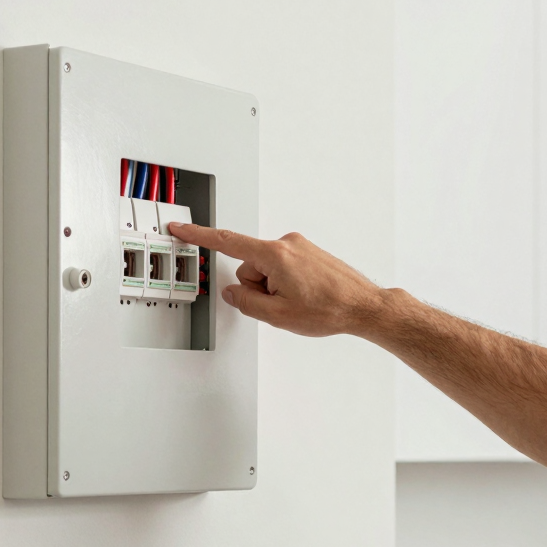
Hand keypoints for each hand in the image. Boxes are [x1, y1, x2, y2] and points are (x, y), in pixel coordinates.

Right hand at [168, 223, 386, 337]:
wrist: (364, 306)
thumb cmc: (330, 309)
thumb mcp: (278, 316)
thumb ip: (247, 303)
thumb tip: (235, 294)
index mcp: (275, 255)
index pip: (226, 242)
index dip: (199, 236)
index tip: (182, 229)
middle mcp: (287, 243)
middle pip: (250, 266)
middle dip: (259, 288)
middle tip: (283, 305)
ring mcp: (300, 247)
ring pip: (268, 270)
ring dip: (275, 288)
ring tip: (299, 302)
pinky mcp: (309, 252)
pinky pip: (284, 269)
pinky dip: (288, 284)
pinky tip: (307, 296)